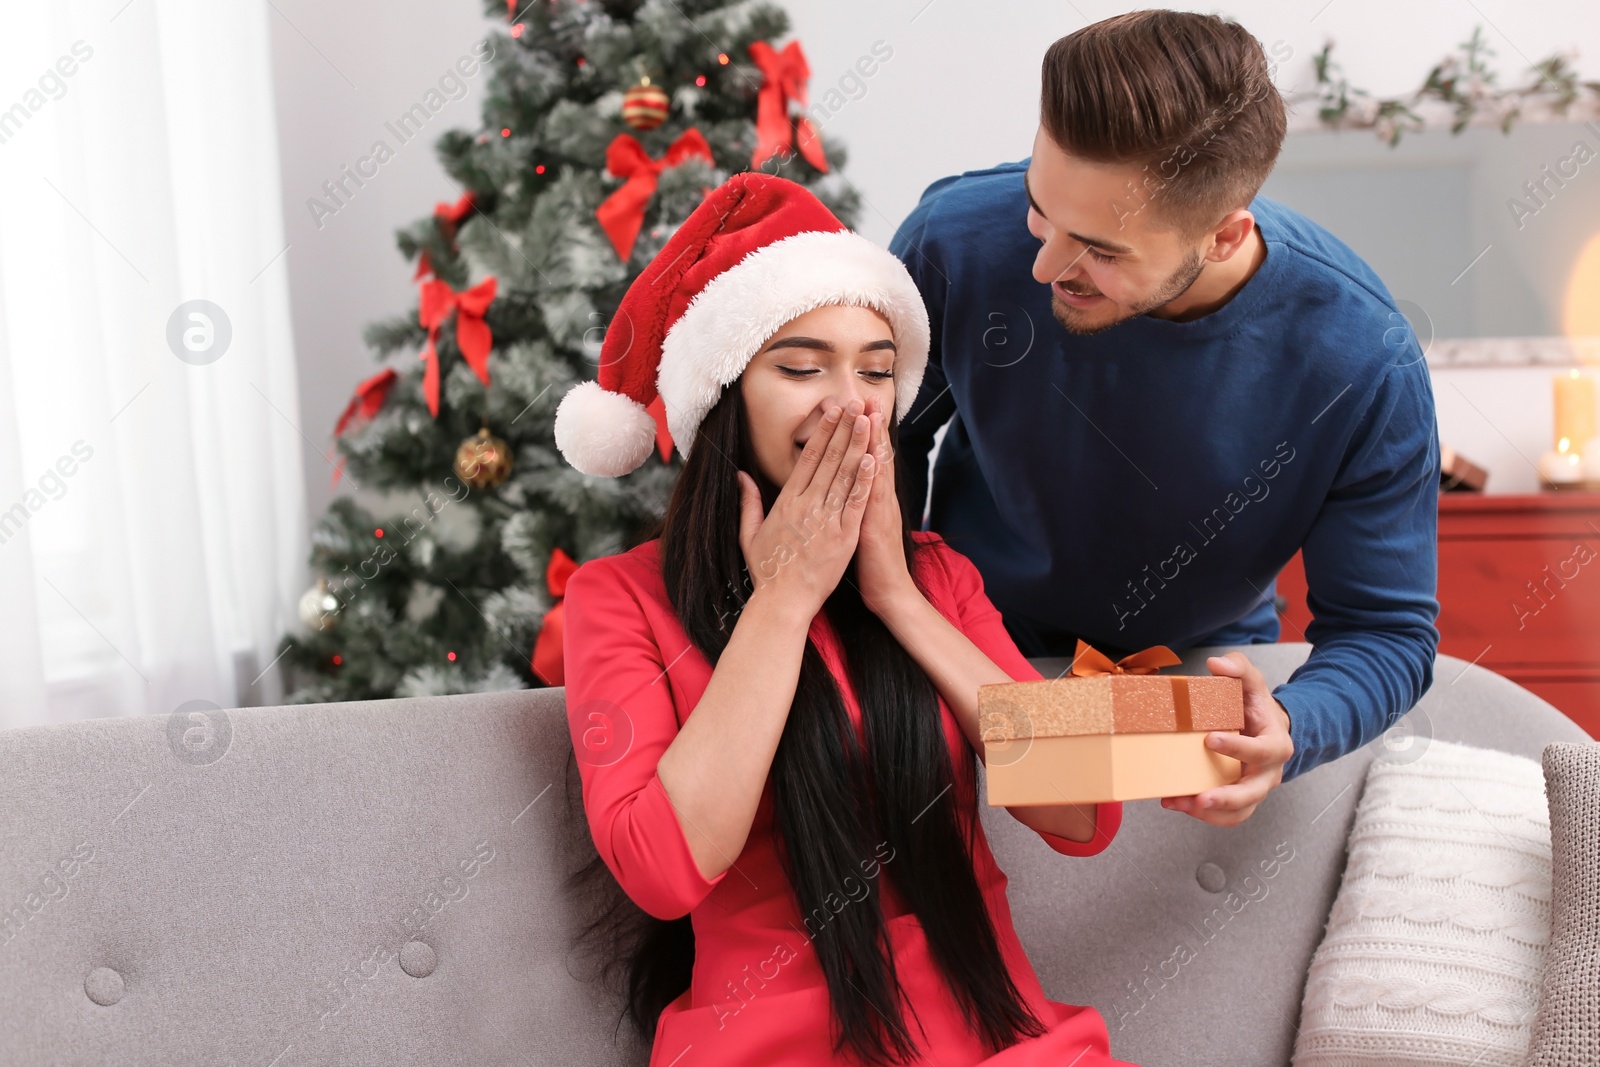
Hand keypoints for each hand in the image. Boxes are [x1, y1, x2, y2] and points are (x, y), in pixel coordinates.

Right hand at [737, 398, 875, 620]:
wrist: (782, 602)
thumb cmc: (767, 571)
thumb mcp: (750, 534)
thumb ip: (748, 502)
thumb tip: (741, 476)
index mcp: (787, 502)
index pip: (808, 458)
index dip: (823, 431)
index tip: (833, 410)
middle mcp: (807, 506)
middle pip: (829, 459)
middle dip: (844, 428)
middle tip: (856, 402)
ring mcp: (826, 520)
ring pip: (845, 475)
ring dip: (858, 445)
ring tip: (868, 420)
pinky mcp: (843, 537)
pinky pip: (856, 503)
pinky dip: (865, 480)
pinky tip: (874, 459)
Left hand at [855, 394, 916, 614]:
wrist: (889, 592)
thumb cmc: (871, 563)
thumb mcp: (857, 528)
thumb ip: (850, 505)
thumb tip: (839, 489)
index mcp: (868, 499)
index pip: (863, 459)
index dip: (858, 433)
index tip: (851, 407)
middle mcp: (878, 499)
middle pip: (873, 456)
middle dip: (869, 426)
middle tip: (865, 396)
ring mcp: (880, 510)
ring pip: (878, 469)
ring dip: (874, 441)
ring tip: (871, 414)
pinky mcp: (877, 526)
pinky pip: (875, 498)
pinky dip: (875, 477)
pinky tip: (873, 458)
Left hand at [1160, 651, 1293, 826]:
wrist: (1265, 728)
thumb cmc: (1256, 706)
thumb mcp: (1251, 682)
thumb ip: (1238, 668)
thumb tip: (1216, 663)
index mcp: (1275, 744)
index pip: (1262, 750)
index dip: (1238, 748)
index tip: (1210, 740)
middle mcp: (1268, 772)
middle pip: (1253, 792)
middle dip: (1227, 798)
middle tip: (1201, 798)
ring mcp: (1254, 788)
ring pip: (1240, 811)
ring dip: (1210, 813)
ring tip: (1178, 803)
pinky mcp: (1239, 797)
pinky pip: (1226, 815)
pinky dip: (1203, 814)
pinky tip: (1176, 802)